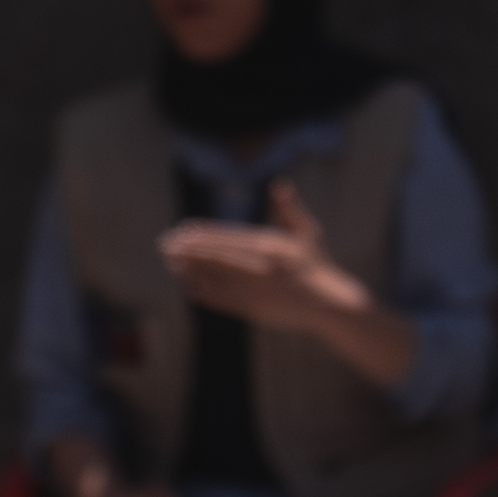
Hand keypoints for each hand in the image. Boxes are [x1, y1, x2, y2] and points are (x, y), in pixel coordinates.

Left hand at [162, 182, 369, 344]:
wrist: (331, 303)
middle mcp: (260, 267)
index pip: (226, 238)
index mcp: (269, 245)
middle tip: (166, 246)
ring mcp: (256, 290)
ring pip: (216, 279)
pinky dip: (205, 295)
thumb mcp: (306, 233)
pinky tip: (189, 289)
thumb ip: (287, 209)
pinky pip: (224, 301)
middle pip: (216, 256)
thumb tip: (278, 185)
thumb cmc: (317, 265)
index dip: (201, 235)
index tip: (182, 231)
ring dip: (191, 272)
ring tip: (172, 265)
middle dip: (189, 251)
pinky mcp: (255, 310)